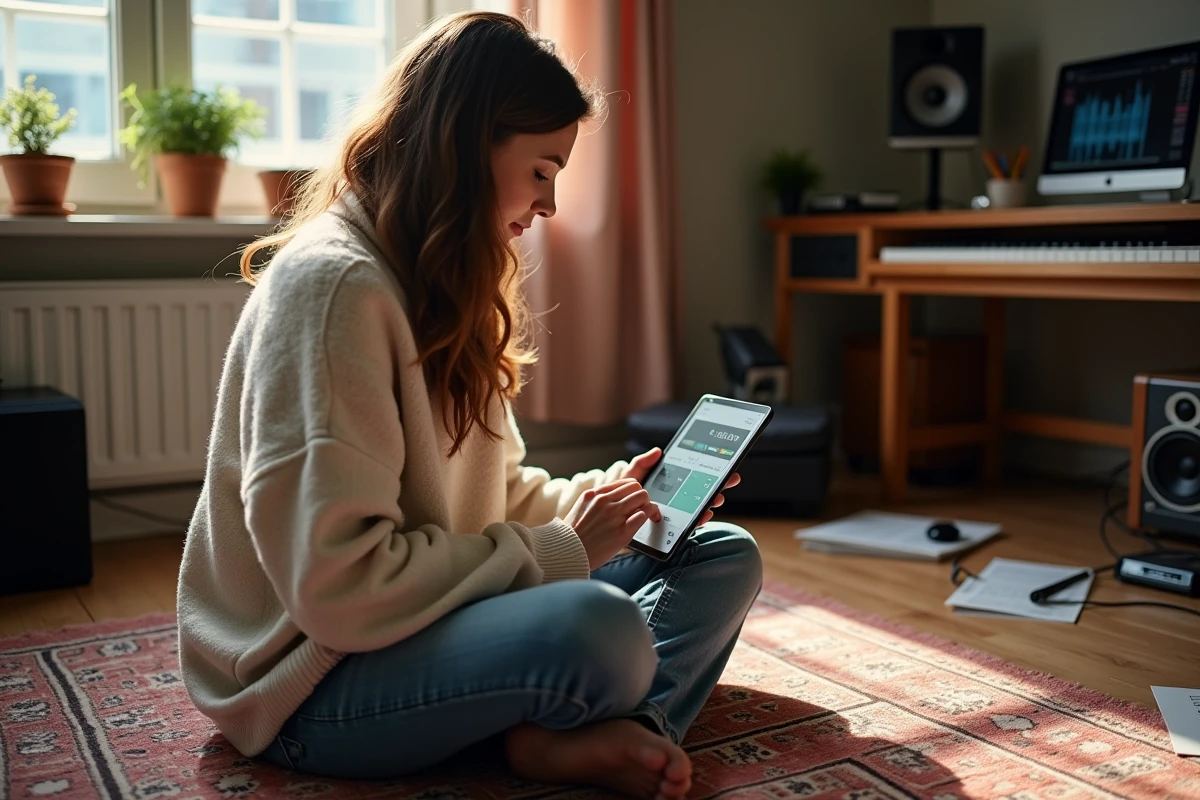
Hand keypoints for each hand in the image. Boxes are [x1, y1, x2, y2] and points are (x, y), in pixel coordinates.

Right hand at [565, 478, 662, 569]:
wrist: (568, 553)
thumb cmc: (574, 535)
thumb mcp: (582, 508)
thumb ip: (598, 501)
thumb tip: (617, 498)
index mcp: (594, 494)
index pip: (625, 482)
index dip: (634, 490)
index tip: (636, 497)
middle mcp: (604, 501)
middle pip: (636, 487)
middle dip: (642, 497)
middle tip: (644, 507)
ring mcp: (614, 515)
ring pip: (643, 498)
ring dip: (649, 505)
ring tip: (650, 514)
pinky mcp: (622, 531)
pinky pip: (643, 514)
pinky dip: (648, 516)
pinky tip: (649, 521)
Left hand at [623, 448, 740, 526]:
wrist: (609, 519)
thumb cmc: (621, 498)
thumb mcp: (630, 477)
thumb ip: (641, 463)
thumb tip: (658, 451)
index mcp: (670, 484)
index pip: (695, 477)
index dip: (712, 472)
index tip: (725, 467)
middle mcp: (677, 498)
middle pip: (702, 491)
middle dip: (718, 485)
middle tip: (731, 479)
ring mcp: (675, 513)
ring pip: (699, 506)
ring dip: (711, 502)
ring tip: (718, 497)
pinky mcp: (671, 527)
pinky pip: (689, 523)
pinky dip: (699, 519)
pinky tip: (705, 514)